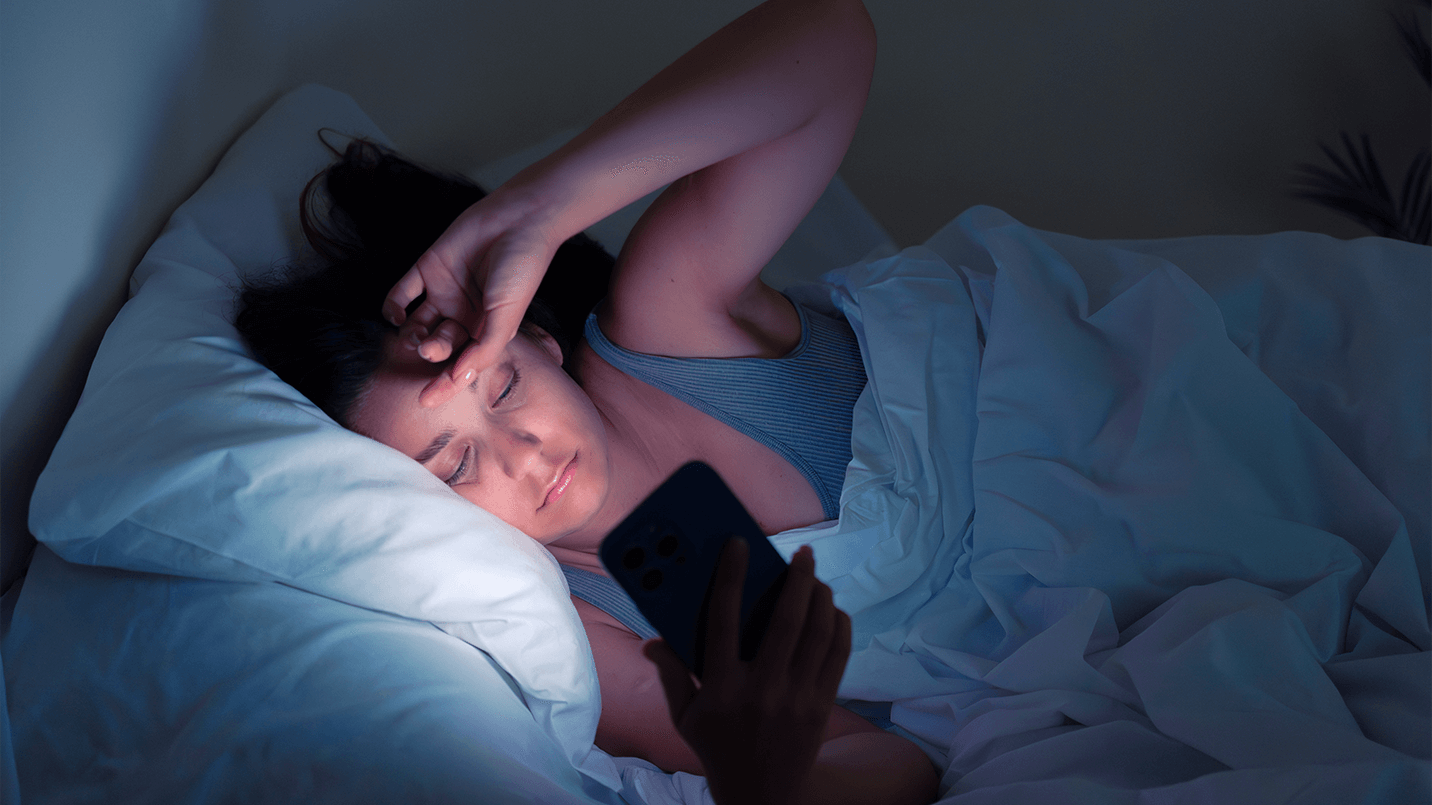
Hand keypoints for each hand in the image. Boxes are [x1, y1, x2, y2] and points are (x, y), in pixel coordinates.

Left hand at [381, 185, 562, 406]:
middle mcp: (463, 315)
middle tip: (431, 346)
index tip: (425, 400)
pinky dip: (392, 306)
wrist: (519, 219)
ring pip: (417, 324)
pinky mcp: (427, 268)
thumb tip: (460, 378)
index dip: (444, 384)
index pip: (461, 363)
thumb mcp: (507, 317)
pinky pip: (402, 292)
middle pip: (438, 345)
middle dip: (431, 351)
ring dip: (410, 334)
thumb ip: (484, 349)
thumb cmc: (521, 270)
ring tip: (414, 333)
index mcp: (486, 330)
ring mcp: (444, 292)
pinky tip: (395, 314)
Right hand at [643, 542, 850, 804]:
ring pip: (817, 635)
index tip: (738, 545)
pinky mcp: (822, 707)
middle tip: (802, 553)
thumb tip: (652, 640)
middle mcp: (762, 690)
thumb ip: (670, 675)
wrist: (763, 797)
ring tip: (817, 577)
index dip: (731, 577)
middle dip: (797, 580)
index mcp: (721, 688)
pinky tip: (832, 610)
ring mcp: (796, 699)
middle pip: (785, 622)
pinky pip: (837, 657)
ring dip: (821, 597)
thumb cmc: (718, 748)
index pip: (723, 621)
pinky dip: (839, 627)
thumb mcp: (684, 717)